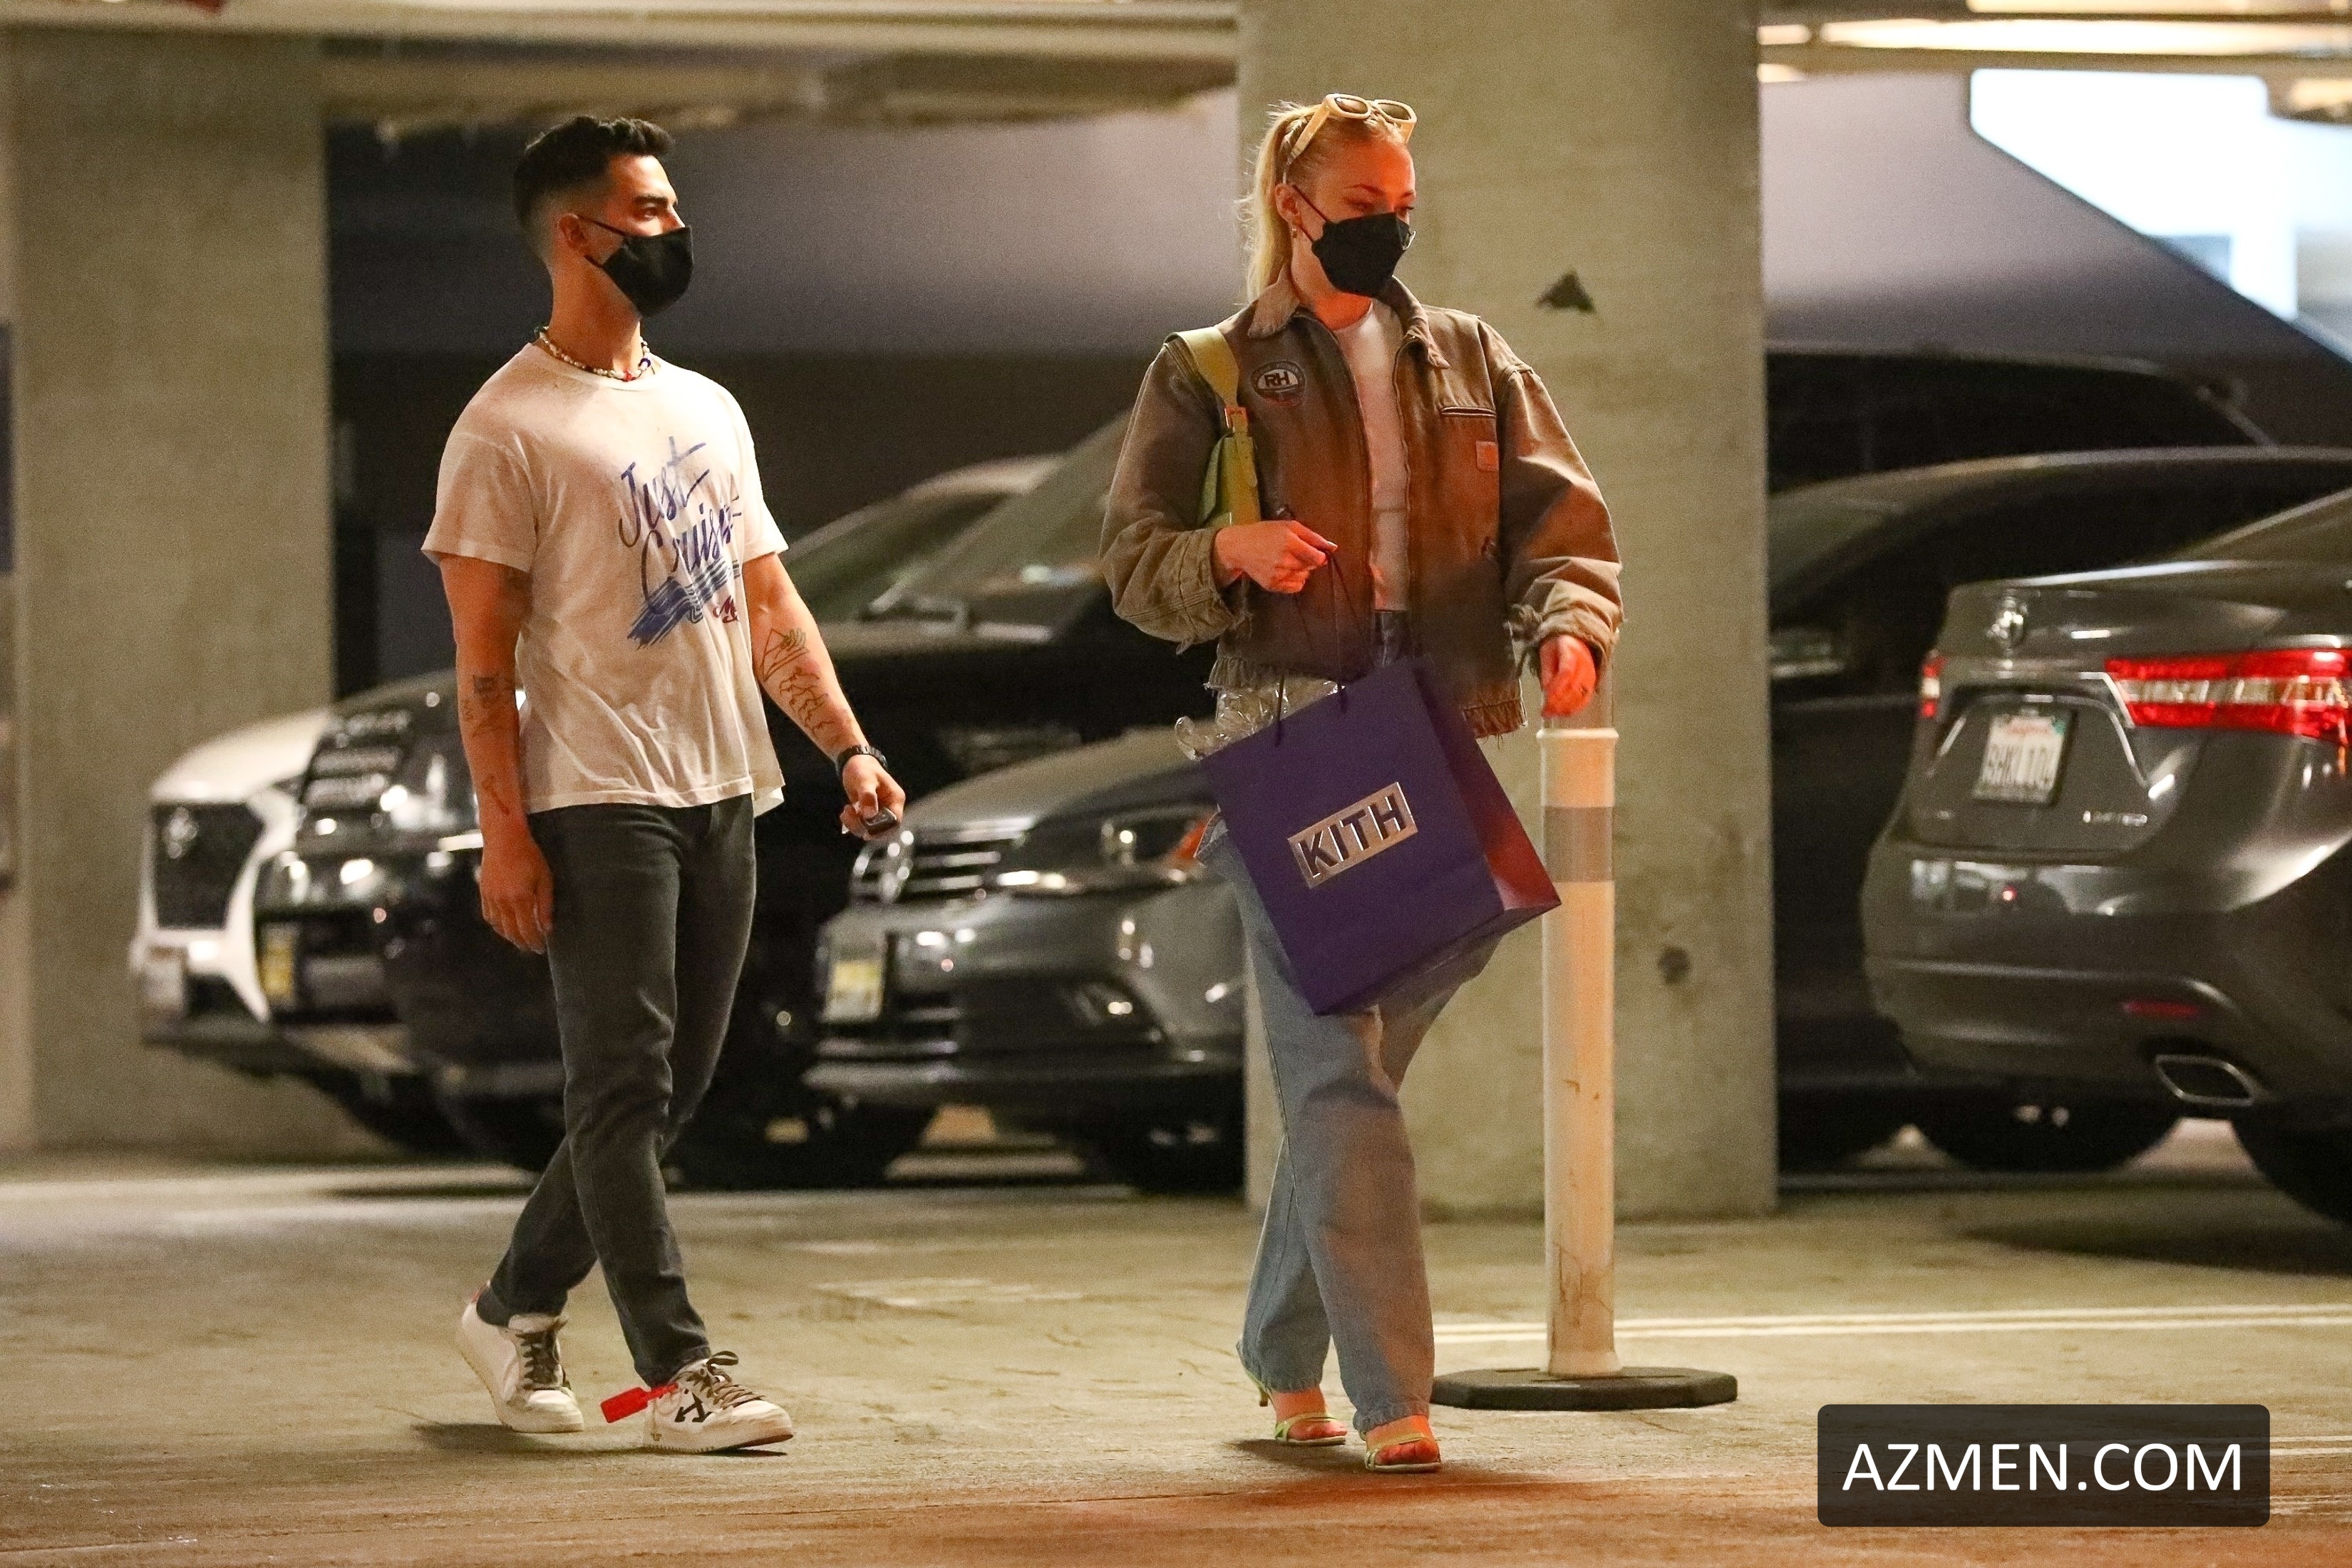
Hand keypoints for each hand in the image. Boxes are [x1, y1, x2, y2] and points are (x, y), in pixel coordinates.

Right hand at [478, 827, 553, 953]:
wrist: (504, 838)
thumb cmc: (529, 855)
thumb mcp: (544, 879)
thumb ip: (545, 905)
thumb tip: (547, 928)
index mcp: (519, 899)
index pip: (527, 930)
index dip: (534, 941)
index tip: (541, 948)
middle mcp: (502, 902)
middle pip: (512, 932)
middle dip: (523, 942)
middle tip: (532, 948)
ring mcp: (490, 898)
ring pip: (499, 926)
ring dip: (510, 936)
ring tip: (520, 939)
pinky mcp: (484, 892)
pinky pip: (489, 916)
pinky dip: (497, 925)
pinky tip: (505, 926)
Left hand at [839, 755, 907, 839]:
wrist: (853, 763)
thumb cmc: (862, 768)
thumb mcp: (864, 780)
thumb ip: (868, 796)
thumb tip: (870, 815)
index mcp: (895, 799)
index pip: (895, 821)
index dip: (882, 829)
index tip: (866, 830)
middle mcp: (890, 807)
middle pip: (883, 829)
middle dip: (865, 827)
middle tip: (850, 816)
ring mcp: (879, 811)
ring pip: (870, 829)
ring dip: (855, 824)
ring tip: (846, 811)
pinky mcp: (869, 813)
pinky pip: (863, 825)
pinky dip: (852, 822)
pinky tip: (846, 810)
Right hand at [1212, 519, 1334, 593]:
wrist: (1239, 547)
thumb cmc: (1265, 533)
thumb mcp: (1289, 526)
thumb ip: (1313, 537)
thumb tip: (1333, 547)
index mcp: (1290, 542)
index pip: (1317, 558)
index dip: (1319, 555)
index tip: (1314, 552)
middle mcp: (1284, 560)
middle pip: (1311, 567)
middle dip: (1308, 561)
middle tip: (1295, 553)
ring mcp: (1278, 574)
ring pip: (1304, 577)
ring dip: (1301, 570)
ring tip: (1287, 561)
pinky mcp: (1272, 585)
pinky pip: (1295, 587)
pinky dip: (1295, 580)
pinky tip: (1285, 570)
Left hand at [1540, 635, 1599, 718]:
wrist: (1577, 638)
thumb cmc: (1558, 646)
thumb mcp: (1546, 652)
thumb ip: (1546, 671)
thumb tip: (1546, 692)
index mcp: (1571, 651)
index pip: (1566, 672)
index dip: (1557, 688)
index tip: (1546, 701)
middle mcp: (1584, 662)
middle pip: (1574, 686)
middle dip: (1559, 702)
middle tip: (1546, 712)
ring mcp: (1590, 672)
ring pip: (1581, 694)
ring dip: (1567, 707)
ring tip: (1553, 714)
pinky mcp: (1592, 681)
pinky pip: (1586, 697)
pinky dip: (1576, 707)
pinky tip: (1564, 713)